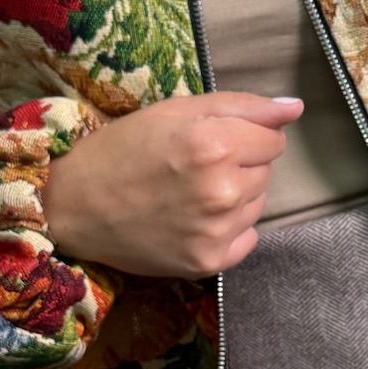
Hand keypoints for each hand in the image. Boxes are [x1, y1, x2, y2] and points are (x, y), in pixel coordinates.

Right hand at [39, 91, 302, 278]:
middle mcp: (222, 190)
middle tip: (192, 167)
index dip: (243, 135)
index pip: (273, 138)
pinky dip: (229, 229)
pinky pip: (247, 237)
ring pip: (258, 203)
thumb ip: (241, 106)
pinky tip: (193, 221)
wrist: (73, 208)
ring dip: (235, 196)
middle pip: (266, 170)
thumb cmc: (121, 150)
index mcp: (214, 144)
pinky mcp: (210, 262)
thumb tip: (294, 108)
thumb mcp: (175, 111)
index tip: (211, 140)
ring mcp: (217, 231)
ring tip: (190, 194)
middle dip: (240, 164)